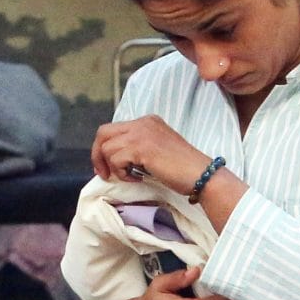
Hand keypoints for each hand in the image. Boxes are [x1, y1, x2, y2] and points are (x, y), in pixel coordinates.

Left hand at [92, 115, 210, 195]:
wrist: (201, 174)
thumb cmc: (182, 169)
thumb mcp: (156, 150)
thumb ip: (137, 148)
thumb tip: (113, 159)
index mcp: (147, 121)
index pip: (113, 129)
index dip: (104, 149)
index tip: (107, 168)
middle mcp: (143, 123)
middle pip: (103, 133)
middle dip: (97, 155)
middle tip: (103, 174)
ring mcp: (141, 133)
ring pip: (107, 147)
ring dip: (113, 167)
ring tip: (130, 177)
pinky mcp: (141, 148)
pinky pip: (116, 159)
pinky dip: (121, 173)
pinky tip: (136, 178)